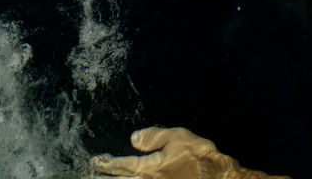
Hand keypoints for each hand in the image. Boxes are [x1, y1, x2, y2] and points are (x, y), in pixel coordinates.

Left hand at [91, 126, 287, 178]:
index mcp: (150, 168)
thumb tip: (133, 138)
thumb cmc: (198, 157)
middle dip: (107, 177)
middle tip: (92, 173)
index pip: (123, 165)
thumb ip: (153, 137)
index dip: (107, 163)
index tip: (96, 161)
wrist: (218, 178)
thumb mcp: (176, 137)